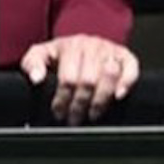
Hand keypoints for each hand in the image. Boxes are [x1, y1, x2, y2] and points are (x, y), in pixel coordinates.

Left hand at [20, 34, 138, 124]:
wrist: (82, 43)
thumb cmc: (61, 54)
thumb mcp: (42, 54)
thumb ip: (32, 63)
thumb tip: (36, 78)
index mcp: (71, 45)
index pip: (68, 78)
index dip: (63, 100)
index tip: (59, 113)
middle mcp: (92, 45)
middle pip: (88, 81)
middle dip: (80, 105)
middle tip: (74, 120)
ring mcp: (110, 50)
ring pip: (109, 76)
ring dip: (101, 100)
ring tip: (92, 114)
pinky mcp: (125, 55)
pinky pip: (131, 67)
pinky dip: (127, 82)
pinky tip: (118, 96)